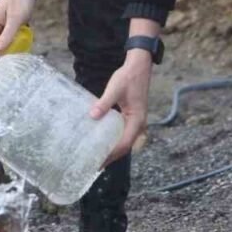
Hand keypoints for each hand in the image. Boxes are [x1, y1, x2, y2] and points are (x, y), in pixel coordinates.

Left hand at [91, 49, 152, 165]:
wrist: (139, 67)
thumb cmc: (128, 77)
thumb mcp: (114, 89)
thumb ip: (104, 103)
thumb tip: (93, 116)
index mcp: (137, 120)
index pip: (124, 144)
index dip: (111, 155)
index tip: (98, 162)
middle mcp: (139, 125)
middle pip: (125, 147)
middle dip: (111, 157)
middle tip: (94, 164)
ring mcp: (137, 122)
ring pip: (125, 142)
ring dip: (113, 150)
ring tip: (97, 157)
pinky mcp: (132, 118)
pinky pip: (124, 135)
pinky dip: (114, 141)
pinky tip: (103, 142)